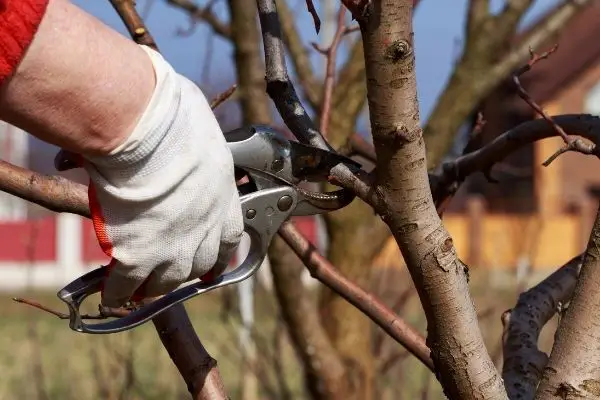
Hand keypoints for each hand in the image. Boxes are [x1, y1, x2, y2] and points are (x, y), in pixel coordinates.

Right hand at [82, 46, 242, 306]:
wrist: (147, 131)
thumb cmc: (172, 115)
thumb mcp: (197, 130)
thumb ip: (189, 145)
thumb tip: (175, 134)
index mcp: (222, 196)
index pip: (229, 237)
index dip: (219, 252)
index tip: (214, 261)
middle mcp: (205, 227)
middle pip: (199, 264)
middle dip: (186, 271)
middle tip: (171, 273)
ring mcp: (174, 246)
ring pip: (168, 281)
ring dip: (155, 286)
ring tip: (143, 288)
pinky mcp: (139, 255)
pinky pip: (126, 286)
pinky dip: (117, 293)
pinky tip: (111, 296)